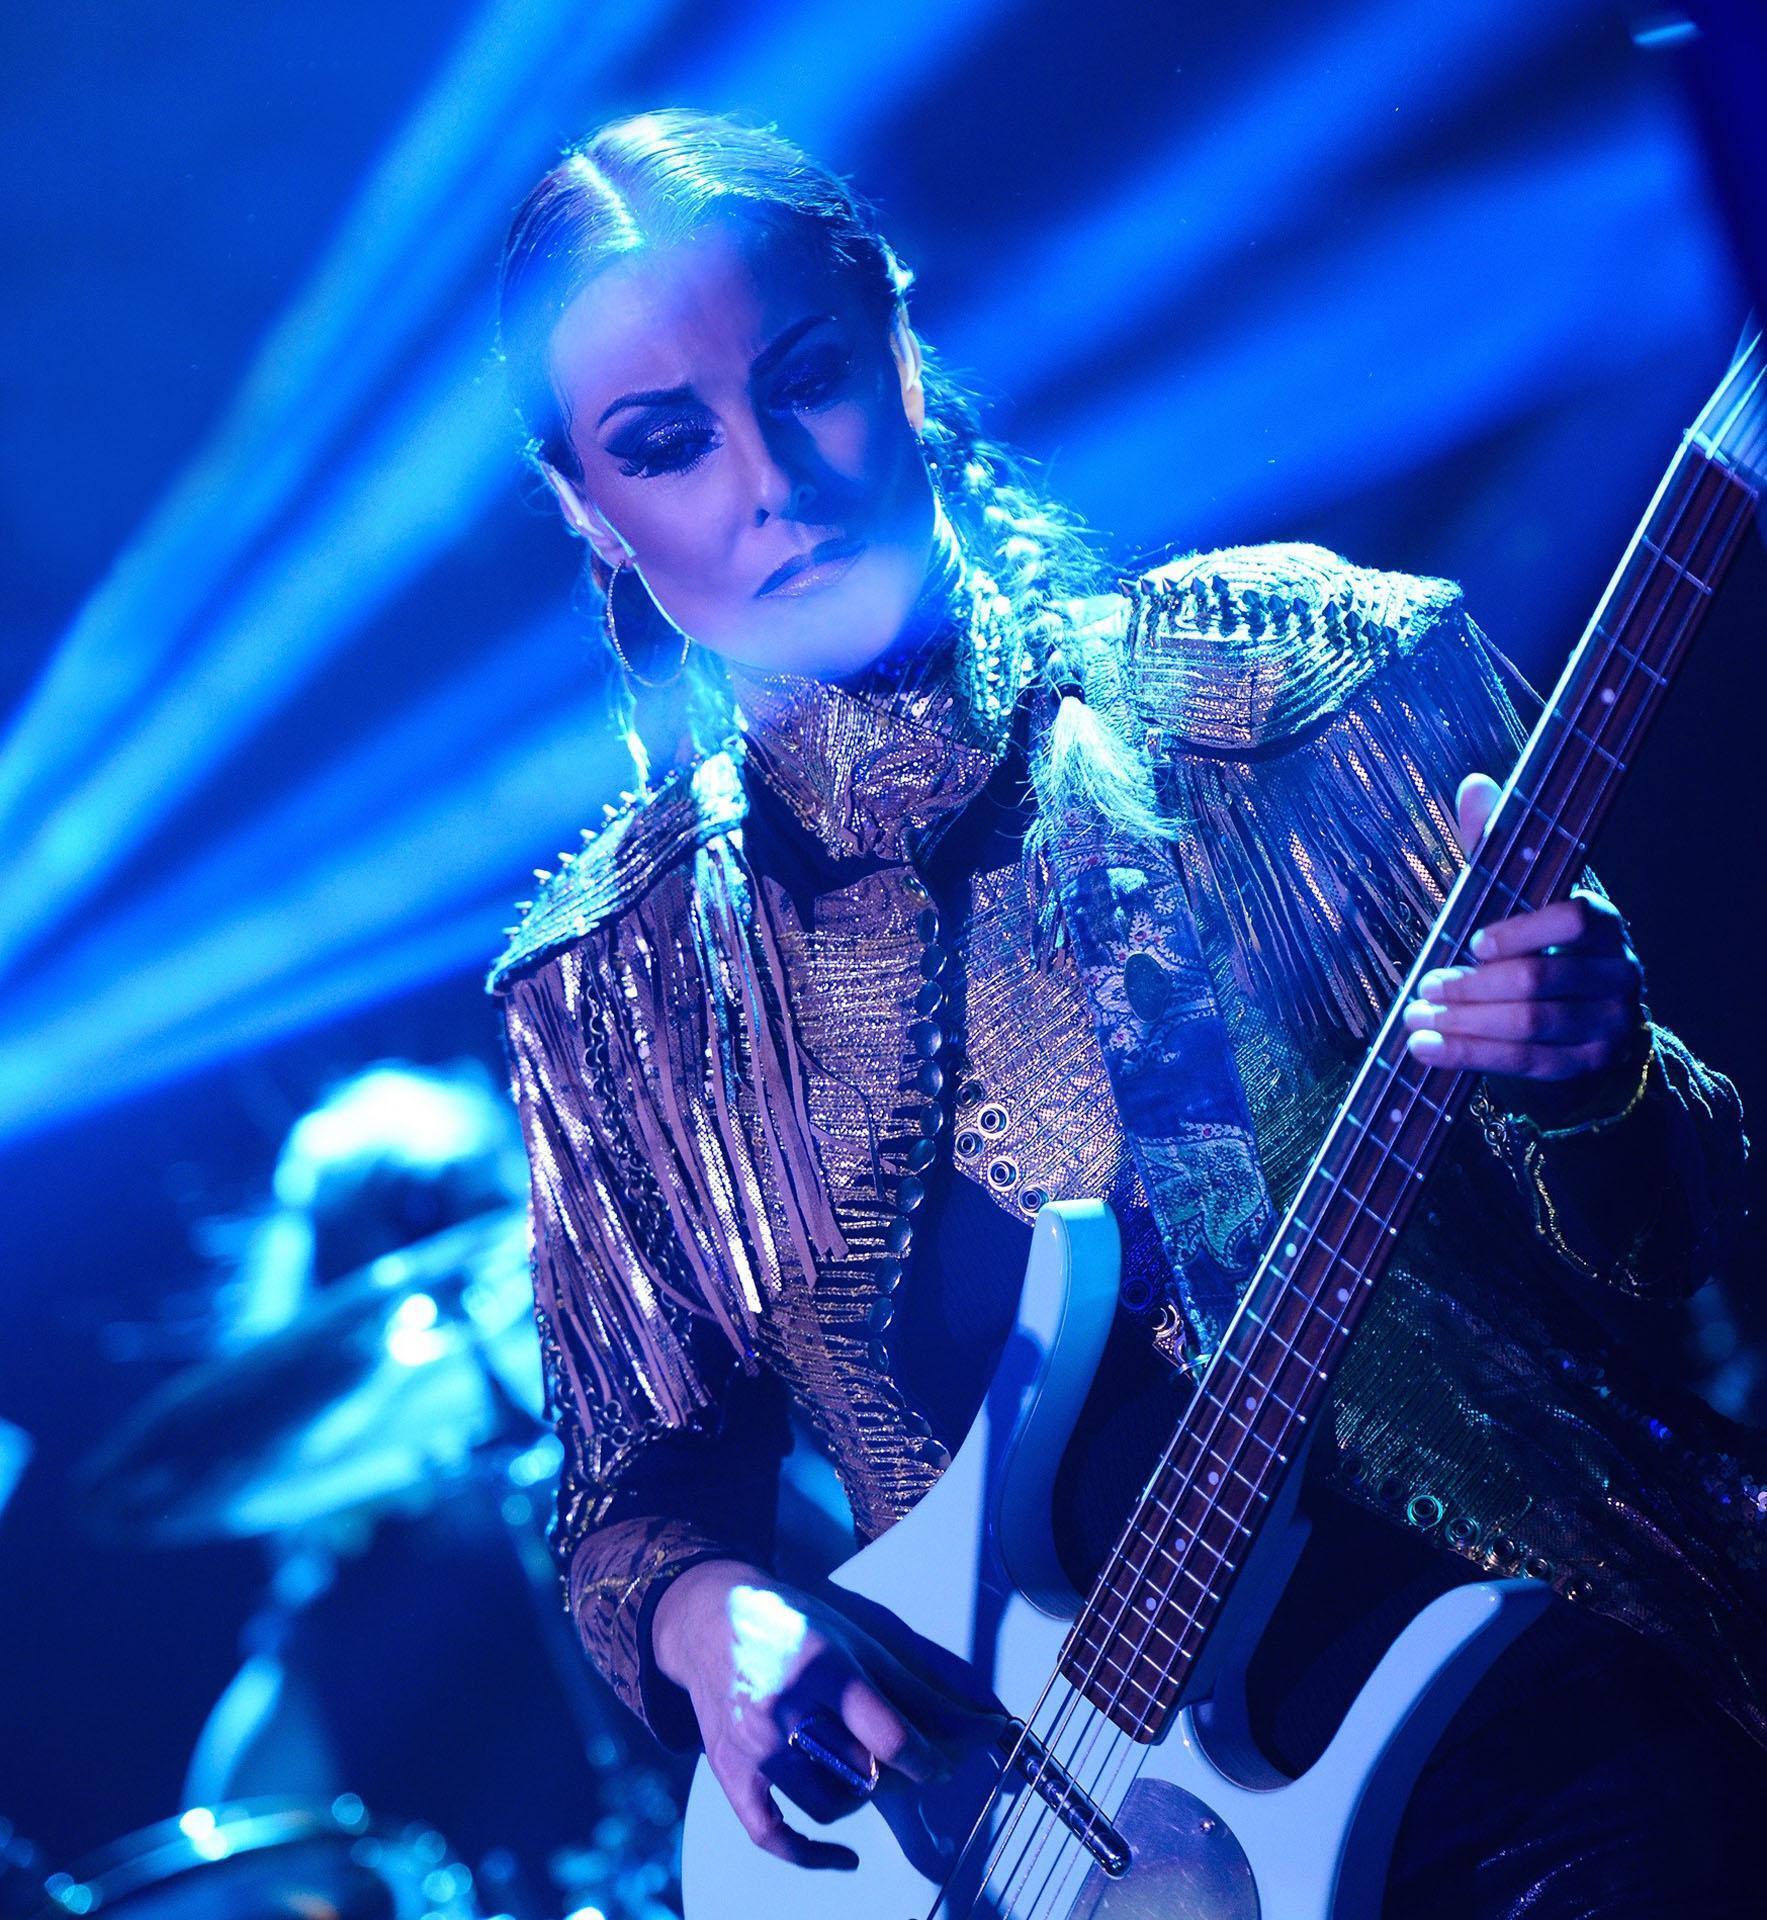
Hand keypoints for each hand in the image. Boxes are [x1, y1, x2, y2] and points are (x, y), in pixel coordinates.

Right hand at [651, 1558, 976, 1871]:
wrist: (709, 1620)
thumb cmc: (794, 1623)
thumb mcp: (858, 1639)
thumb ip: (917, 1688)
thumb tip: (981, 1726)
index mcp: (823, 1665)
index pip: (888, 1734)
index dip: (928, 1759)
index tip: (944, 1764)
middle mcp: (784, 1707)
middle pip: (861, 1772)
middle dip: (892, 1772)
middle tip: (899, 1757)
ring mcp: (752, 1745)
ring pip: (828, 1804)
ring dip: (858, 1796)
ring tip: (860, 1768)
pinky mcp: (730, 1771)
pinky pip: (772, 1835)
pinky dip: (811, 1854)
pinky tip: (843, 1856)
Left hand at [1402, 773, 1645, 1097]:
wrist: (1581, 1026)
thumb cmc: (1537, 948)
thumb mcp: (1517, 897)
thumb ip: (1495, 847)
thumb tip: (1476, 784)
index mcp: (1607, 924)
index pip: (1579, 920)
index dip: (1523, 930)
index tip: (1473, 942)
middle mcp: (1618, 974)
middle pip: (1540, 981)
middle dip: (1472, 986)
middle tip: (1423, 985)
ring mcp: (1607, 1024)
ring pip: (1530, 1027)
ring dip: (1463, 1023)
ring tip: (1414, 1018)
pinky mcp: (1584, 1065)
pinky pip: (1524, 1064)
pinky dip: (1469, 1055)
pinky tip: (1426, 1048)